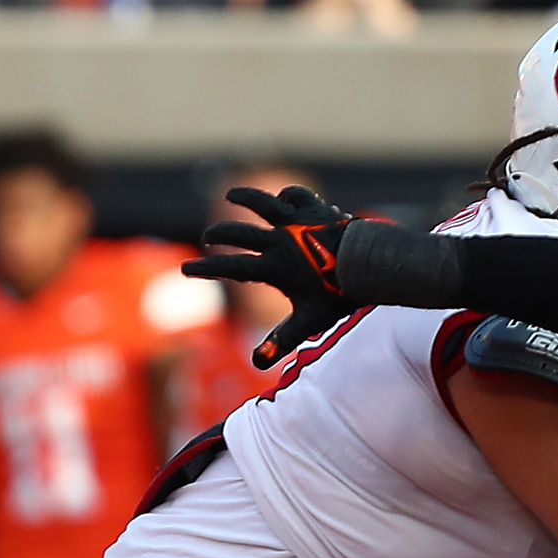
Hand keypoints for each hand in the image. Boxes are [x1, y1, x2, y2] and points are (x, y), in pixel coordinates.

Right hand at [181, 183, 357, 368]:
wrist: (371, 263)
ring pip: (263, 203)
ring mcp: (297, 221)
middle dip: (219, 234)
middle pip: (239, 233)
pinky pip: (295, 196)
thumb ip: (281, 340)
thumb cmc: (340, 294)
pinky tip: (283, 197)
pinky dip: (287, 196)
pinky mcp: (314, 209)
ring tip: (231, 194)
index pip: (231, 267)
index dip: (205, 269)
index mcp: (274, 266)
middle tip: (207, 237)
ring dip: (244, 197)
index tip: (185, 269)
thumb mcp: (309, 320)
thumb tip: (256, 363)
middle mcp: (280, 240)